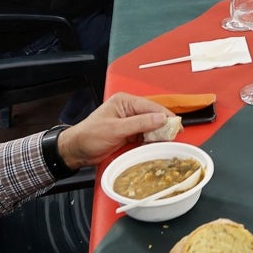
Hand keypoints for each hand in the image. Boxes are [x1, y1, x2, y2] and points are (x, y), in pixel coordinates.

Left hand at [57, 93, 174, 170]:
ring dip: (158, 133)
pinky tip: (157, 145)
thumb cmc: (89, 136)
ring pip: (150, 126)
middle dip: (163, 125)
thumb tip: (161, 119)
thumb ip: (139, 123)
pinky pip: (145, 135)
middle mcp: (128, 109)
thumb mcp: (115, 129)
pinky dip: (151, 140)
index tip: (176, 124)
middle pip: (152, 115)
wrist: (76, 151)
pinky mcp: (129, 134)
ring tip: (168, 141)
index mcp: (124, 101)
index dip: (164, 115)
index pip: (150, 106)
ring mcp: (129, 122)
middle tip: (175, 134)